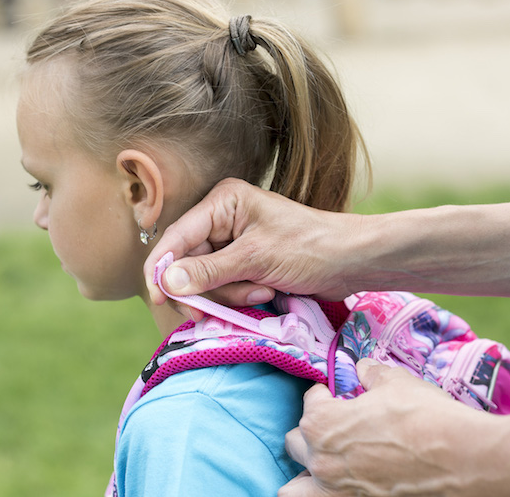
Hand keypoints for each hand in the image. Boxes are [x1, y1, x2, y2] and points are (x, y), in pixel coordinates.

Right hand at [144, 178, 358, 309]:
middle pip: (188, 263)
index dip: (162, 268)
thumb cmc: (309, 248)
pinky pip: (223, 288)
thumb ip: (209, 271)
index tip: (159, 298)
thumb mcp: (256, 258)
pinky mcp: (243, 265)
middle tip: (223, 306)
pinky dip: (238, 297)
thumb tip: (166, 282)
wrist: (351, 262)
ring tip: (260, 292)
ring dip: (229, 295)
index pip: (178, 236)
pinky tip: (264, 294)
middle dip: (208, 288)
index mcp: (222, 202)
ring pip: (205, 281)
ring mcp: (232, 244)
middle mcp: (222, 220)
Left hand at [280, 359, 482, 496]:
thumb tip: (364, 369)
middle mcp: (320, 461)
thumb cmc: (425, 417)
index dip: (326, 394)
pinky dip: (327, 493)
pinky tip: (345, 484)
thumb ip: (371, 374)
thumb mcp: (395, 383)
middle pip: (296, 443)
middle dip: (312, 431)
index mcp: (321, 424)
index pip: (310, 402)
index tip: (340, 393)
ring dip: (305, 475)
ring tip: (326, 465)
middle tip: (338, 426)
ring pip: (294, 488)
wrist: (463, 460)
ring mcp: (336, 491)